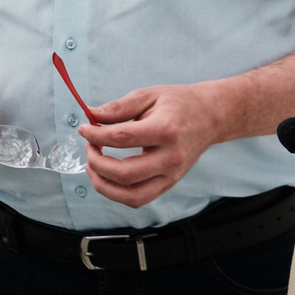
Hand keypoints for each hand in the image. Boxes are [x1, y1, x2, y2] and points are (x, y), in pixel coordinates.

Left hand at [77, 81, 219, 207]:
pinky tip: (107, 177)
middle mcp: (170, 157)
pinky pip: (139, 199)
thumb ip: (118, 107)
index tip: (83, 129)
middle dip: (97, 163)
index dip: (95, 135)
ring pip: (132, 195)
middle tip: (89, 148)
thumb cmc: (178, 104)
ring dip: (104, 185)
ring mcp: (172, 175)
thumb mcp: (148, 96)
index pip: (122, 138)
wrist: (210, 117)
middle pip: (125, 174)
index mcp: (165, 130)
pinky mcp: (170, 184)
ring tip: (93, 167)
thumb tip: (90, 115)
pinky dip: (118, 193)